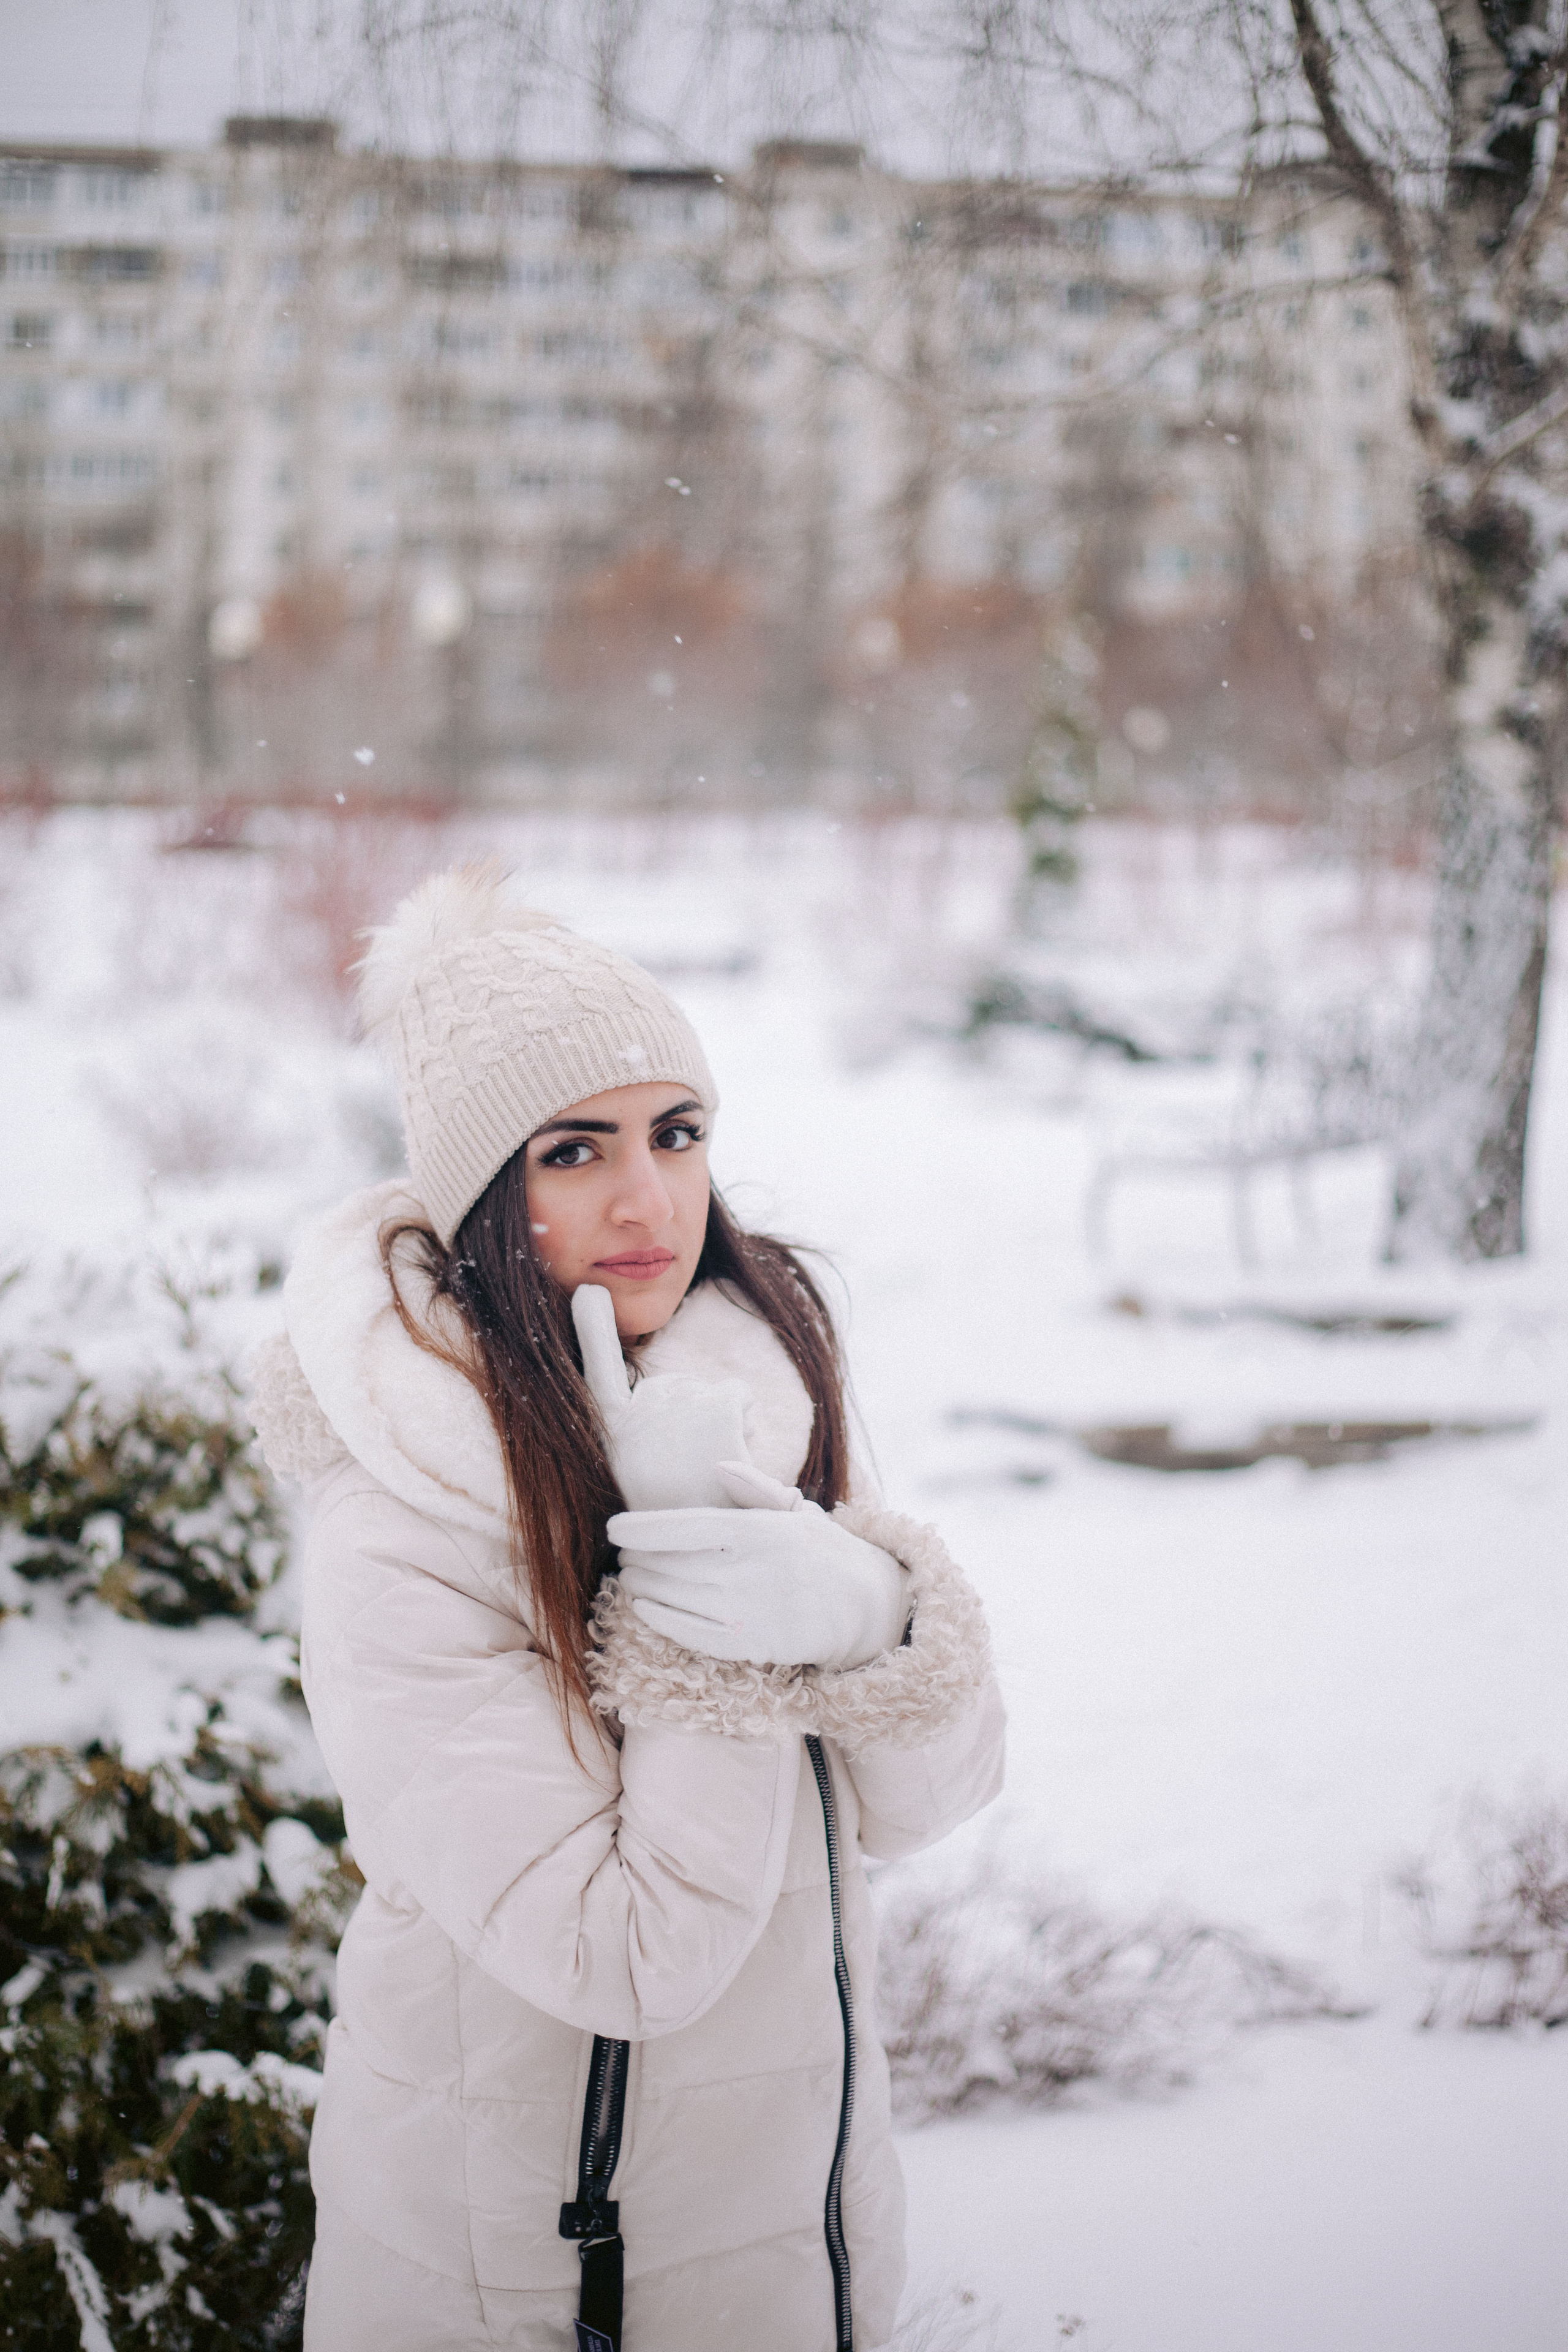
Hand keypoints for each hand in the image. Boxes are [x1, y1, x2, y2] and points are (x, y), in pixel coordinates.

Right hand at [572, 1282, 753, 1510]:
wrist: (702, 1552)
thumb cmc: (670, 1518)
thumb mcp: (633, 1470)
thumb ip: (636, 1423)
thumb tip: (617, 1348)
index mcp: (613, 1426)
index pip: (598, 1370)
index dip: (593, 1330)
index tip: (588, 1291)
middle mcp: (641, 1407)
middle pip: (678, 1388)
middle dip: (692, 1419)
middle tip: (687, 1471)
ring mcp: (680, 1404)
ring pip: (712, 1394)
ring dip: (721, 1427)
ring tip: (708, 1476)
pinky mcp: (718, 1409)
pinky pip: (736, 1394)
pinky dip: (740, 1410)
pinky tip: (732, 1455)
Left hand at [609, 1465, 910, 1670]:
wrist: (863, 1608)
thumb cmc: (823, 1552)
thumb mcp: (796, 1511)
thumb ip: (755, 1489)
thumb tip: (718, 1466)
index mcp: (756, 1531)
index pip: (683, 1527)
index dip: (641, 1528)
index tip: (614, 1527)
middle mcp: (746, 1570)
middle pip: (668, 1564)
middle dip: (636, 1558)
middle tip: (625, 1553)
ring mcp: (743, 1610)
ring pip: (671, 1597)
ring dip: (641, 1586)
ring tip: (630, 1576)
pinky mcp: (744, 1645)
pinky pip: (686, 1632)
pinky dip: (658, 1618)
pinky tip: (644, 1607)